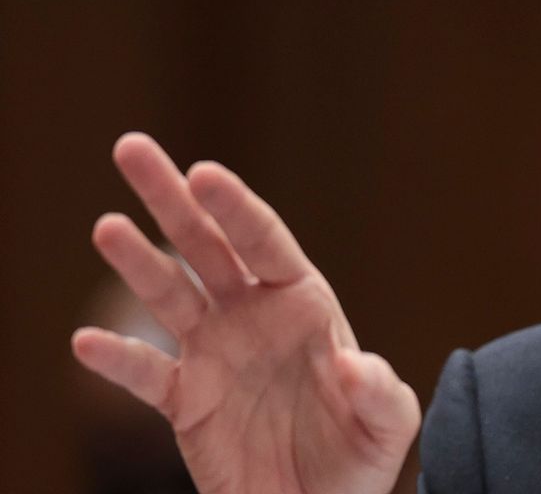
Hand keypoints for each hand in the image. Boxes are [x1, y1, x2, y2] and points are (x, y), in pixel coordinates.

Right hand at [71, 132, 420, 493]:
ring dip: (139, 262)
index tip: (204, 173)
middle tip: (133, 149)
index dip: (235, 207)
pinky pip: (146, 374)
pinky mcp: (186, 402)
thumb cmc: (360, 457)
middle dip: (172, 197)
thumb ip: (379, 392)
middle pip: (207, 246)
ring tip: (107, 226)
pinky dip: (117, 360)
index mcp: (304, 304)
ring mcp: (215, 353)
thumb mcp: (388, 425)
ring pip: (169, 295)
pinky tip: (86, 343)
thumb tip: (354, 366)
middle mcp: (253, 315)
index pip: (265, 242)